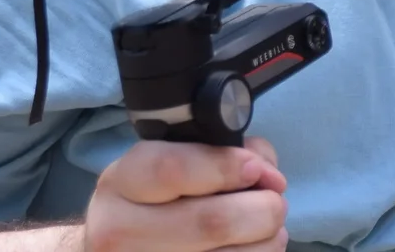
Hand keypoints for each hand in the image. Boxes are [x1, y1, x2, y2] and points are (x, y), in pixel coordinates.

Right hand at [84, 137, 287, 251]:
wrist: (127, 244)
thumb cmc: (158, 198)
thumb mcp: (171, 160)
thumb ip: (219, 152)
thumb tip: (266, 171)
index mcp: (119, 184)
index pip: (172, 170)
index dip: (225, 166)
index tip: (256, 168)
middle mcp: (119, 232)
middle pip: (211, 222)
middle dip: (261, 208)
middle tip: (275, 202)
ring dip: (267, 240)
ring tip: (268, 229)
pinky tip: (253, 248)